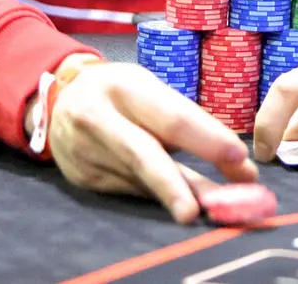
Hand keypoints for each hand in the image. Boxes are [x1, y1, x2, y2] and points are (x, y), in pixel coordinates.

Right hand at [48, 61, 257, 222]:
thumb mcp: (145, 87)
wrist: (58, 101)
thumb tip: (234, 161)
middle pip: (144, 155)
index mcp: (122, 86)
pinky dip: (156, 196)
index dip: (206, 140)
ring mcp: (86, 152)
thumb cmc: (118, 91)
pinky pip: (129, 191)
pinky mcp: (83, 179)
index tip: (239, 159)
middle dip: (178, 184)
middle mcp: (98, 119)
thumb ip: (182, 119)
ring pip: (141, 180)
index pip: (170, 117)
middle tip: (208, 207)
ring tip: (214, 209)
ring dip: (179, 196)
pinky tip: (175, 198)